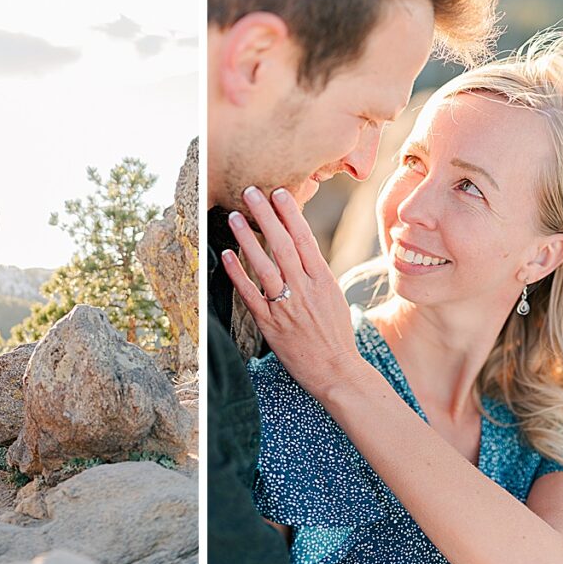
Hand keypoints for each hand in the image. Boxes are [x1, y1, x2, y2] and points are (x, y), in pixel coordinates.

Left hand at [221, 186, 365, 400]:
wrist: (336, 371)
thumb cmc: (335, 335)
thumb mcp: (333, 298)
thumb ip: (316, 274)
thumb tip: (302, 251)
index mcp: (323, 280)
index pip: (305, 239)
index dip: (291, 214)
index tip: (280, 193)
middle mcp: (305, 289)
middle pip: (283, 245)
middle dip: (267, 216)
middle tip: (251, 192)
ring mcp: (287, 306)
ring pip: (265, 266)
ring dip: (248, 239)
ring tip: (235, 216)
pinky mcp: (270, 324)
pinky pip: (250, 295)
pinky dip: (238, 274)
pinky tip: (227, 256)